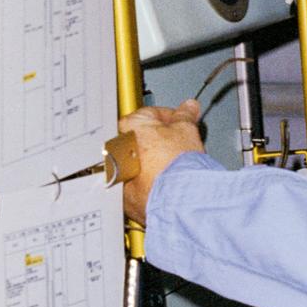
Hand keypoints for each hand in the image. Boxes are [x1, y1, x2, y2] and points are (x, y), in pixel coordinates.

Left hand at [118, 99, 203, 223]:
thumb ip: (185, 115)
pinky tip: (167, 183)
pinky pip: (138, 186)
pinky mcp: (126, 200)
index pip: (151, 114)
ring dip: (152, 163)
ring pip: (138, 164)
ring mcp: (120, 177)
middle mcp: (118, 152)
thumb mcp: (187, 129)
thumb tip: (188, 107)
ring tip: (174, 166)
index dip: (171, 118)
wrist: (178, 199)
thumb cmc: (177, 165)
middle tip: (179, 145)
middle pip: (142, 140)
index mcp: (128, 127)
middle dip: (160, 141)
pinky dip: (150, 184)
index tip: (181, 123)